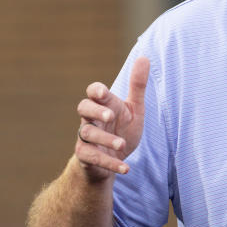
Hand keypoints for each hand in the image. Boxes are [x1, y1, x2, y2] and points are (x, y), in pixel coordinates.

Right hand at [74, 57, 149, 180]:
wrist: (112, 160)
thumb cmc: (121, 129)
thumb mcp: (133, 109)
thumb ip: (138, 86)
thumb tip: (144, 57)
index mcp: (103, 105)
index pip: (93, 92)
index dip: (96, 90)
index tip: (103, 92)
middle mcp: (91, 119)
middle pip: (83, 108)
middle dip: (95, 110)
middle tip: (111, 115)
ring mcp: (86, 138)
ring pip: (87, 134)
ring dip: (105, 139)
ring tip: (122, 144)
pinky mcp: (86, 157)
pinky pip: (93, 158)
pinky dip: (110, 163)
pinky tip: (126, 168)